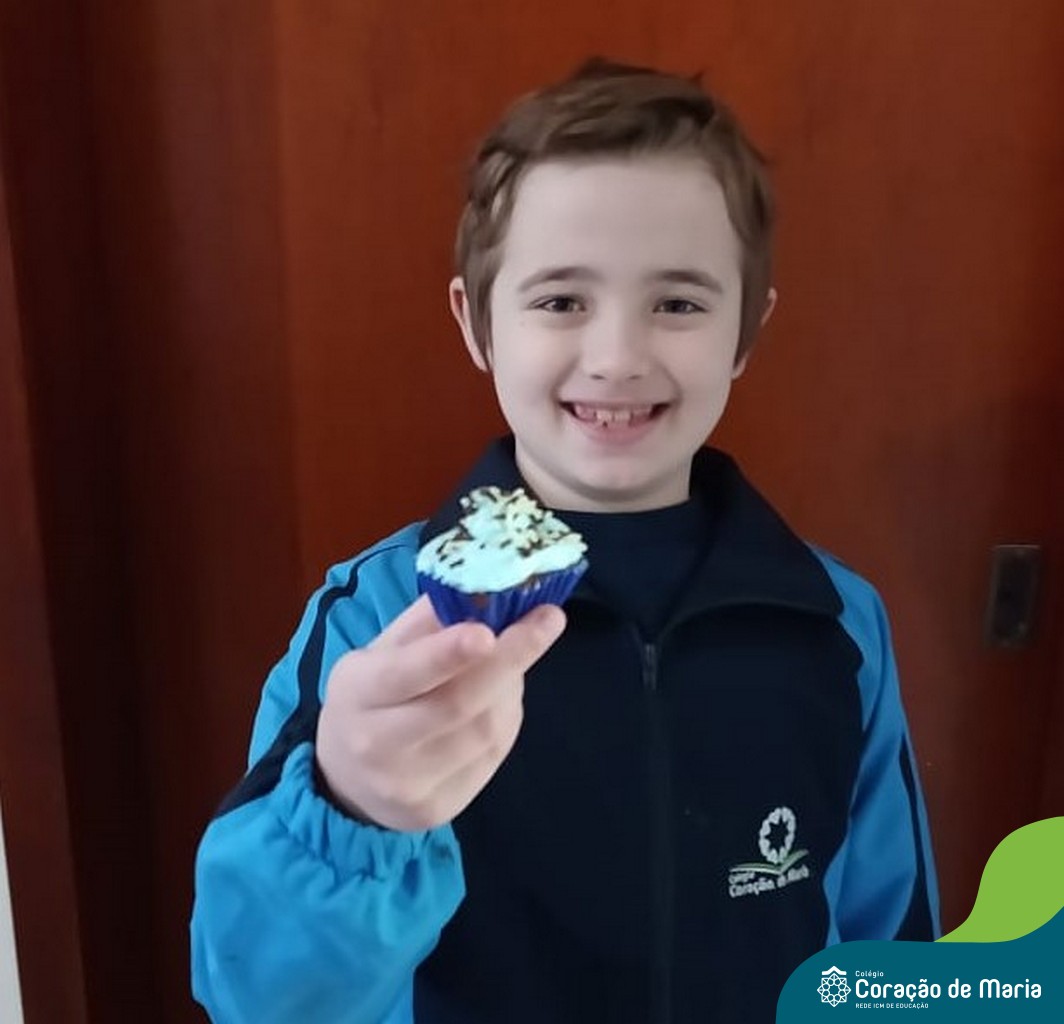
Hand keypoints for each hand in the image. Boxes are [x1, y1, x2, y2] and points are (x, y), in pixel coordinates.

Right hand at [315, 595, 565, 830]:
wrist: (345, 782)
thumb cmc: (371, 699)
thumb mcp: (380, 652)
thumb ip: (428, 622)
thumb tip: (485, 584)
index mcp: (356, 692)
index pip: (404, 673)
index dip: (447, 653)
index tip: (489, 631)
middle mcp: (376, 744)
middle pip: (457, 704)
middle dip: (510, 658)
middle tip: (549, 620)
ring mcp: (408, 784)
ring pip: (484, 730)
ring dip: (511, 687)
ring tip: (513, 660)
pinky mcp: (437, 810)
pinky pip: (492, 757)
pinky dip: (507, 718)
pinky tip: (501, 700)